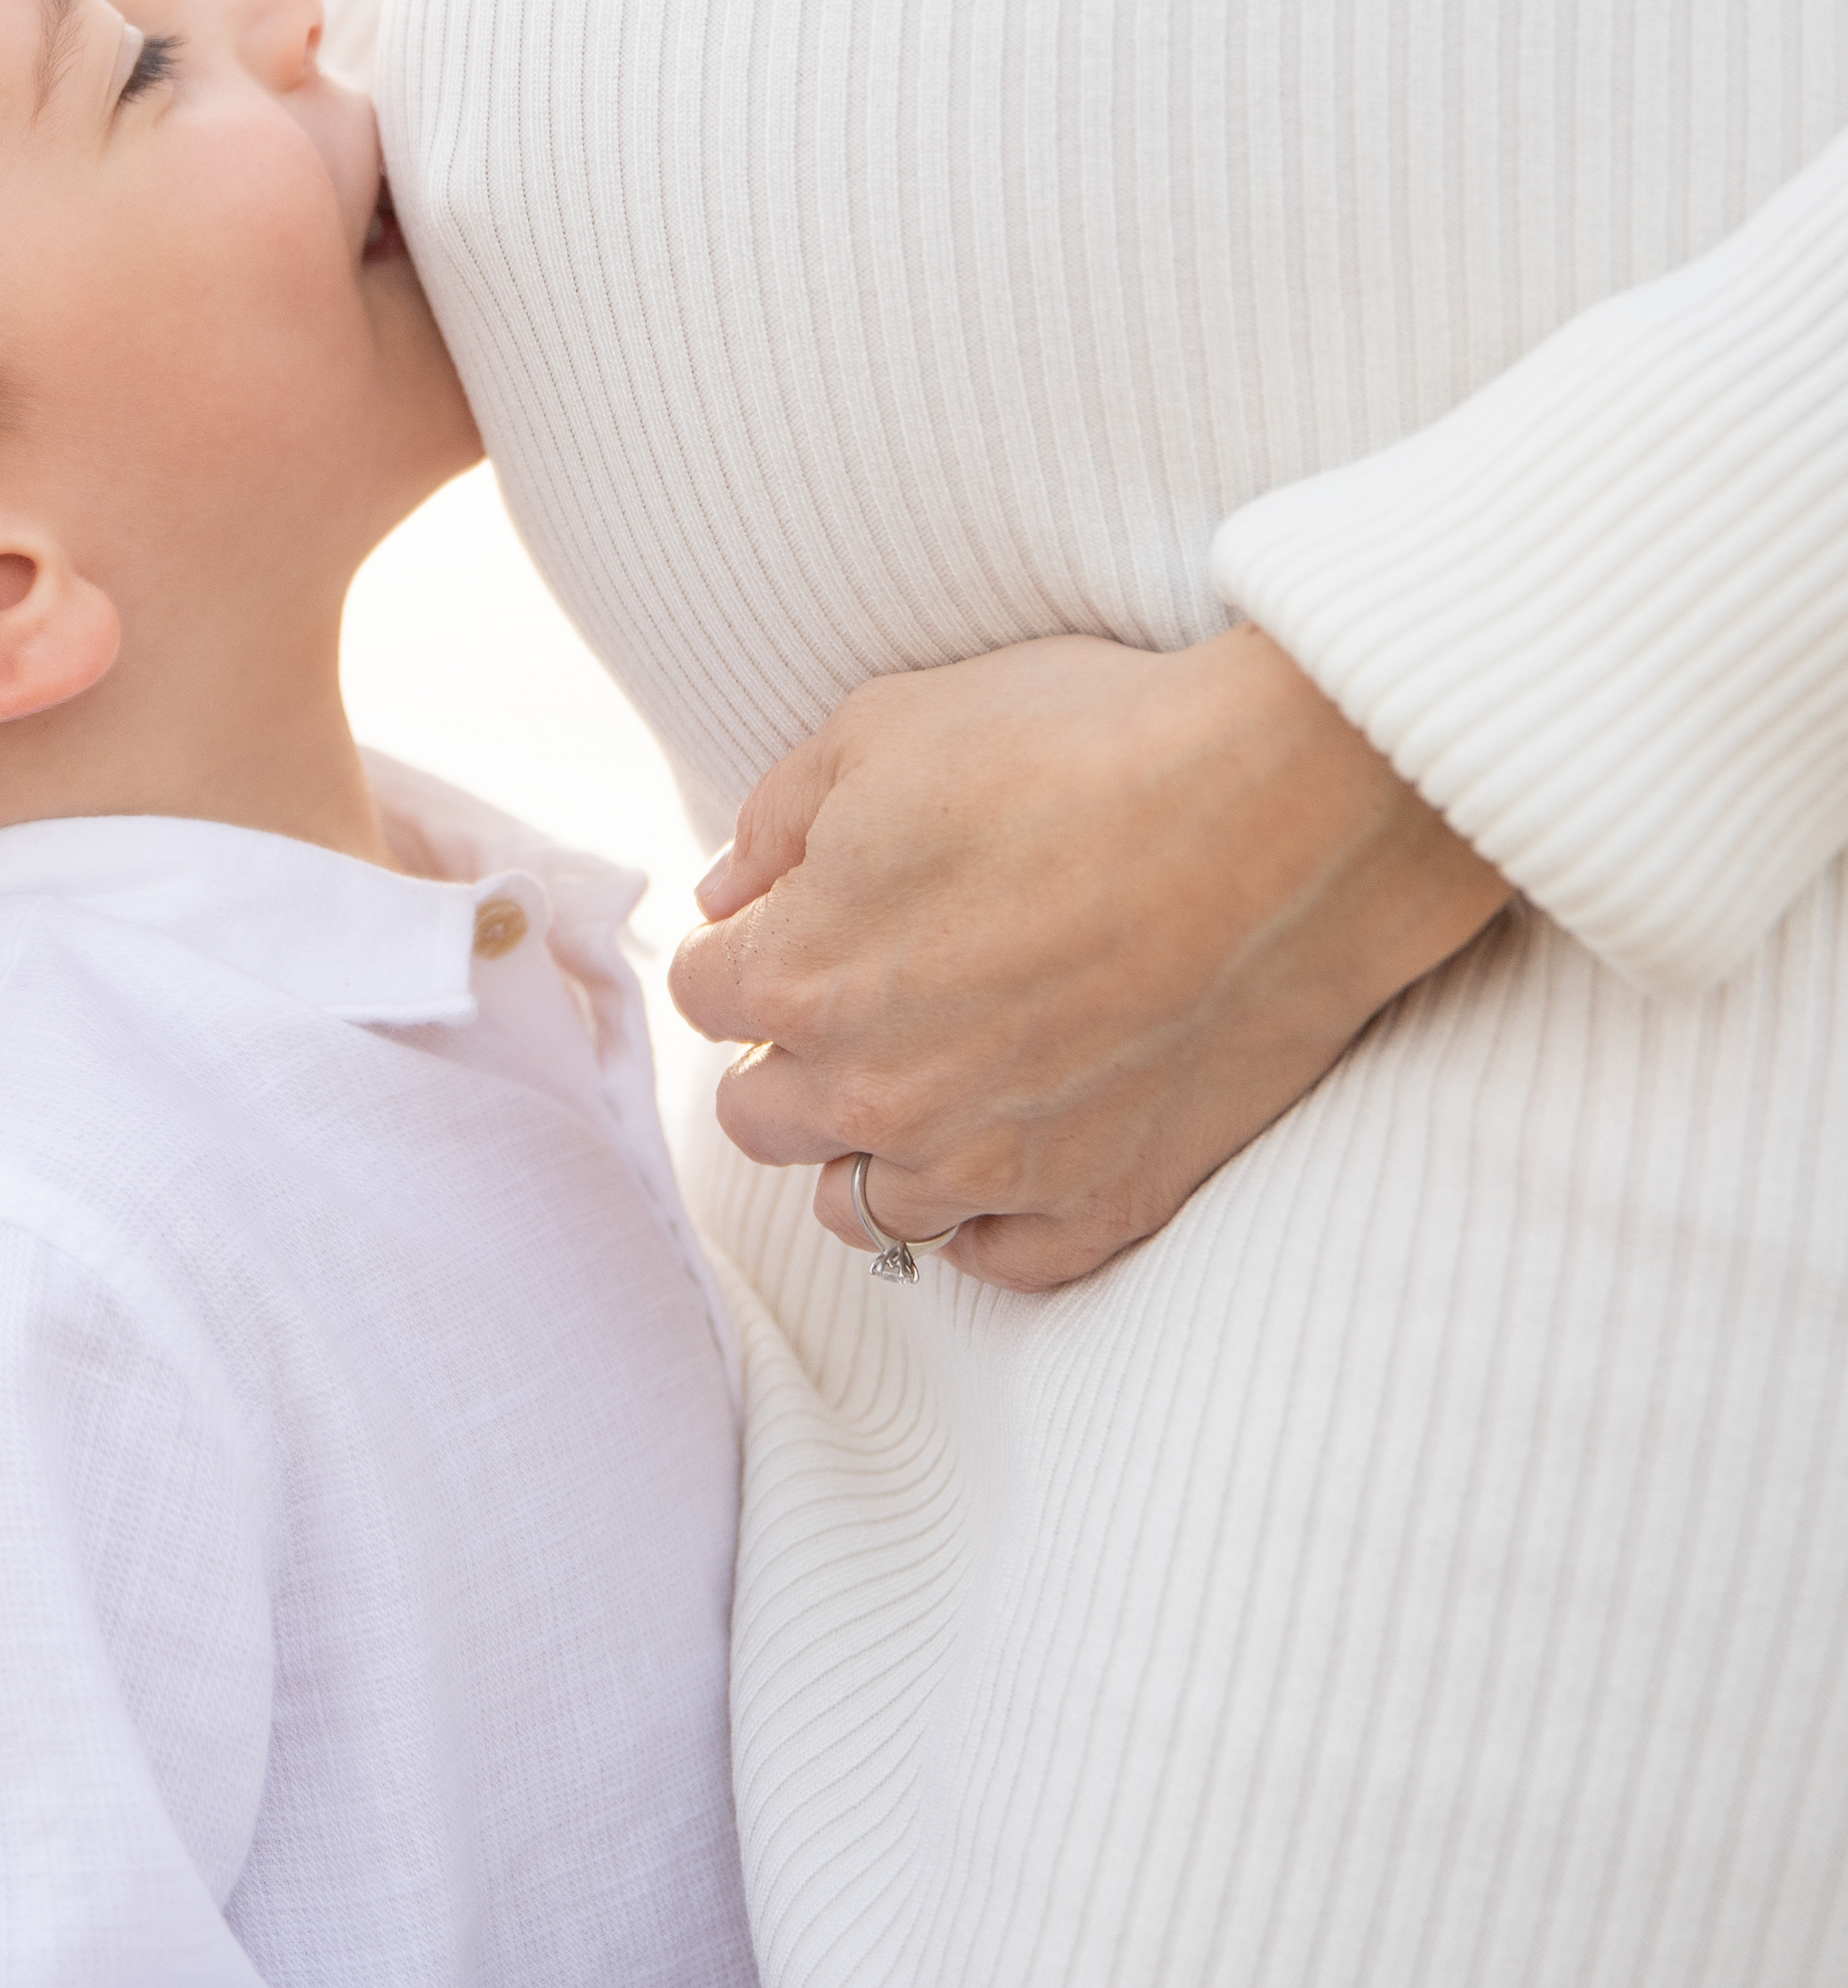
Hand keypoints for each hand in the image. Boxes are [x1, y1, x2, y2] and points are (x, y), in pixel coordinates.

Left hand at [667, 628, 1511, 1288]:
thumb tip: (729, 891)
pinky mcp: (1101, 1202)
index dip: (745, 952)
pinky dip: (988, 1221)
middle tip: (860, 1001)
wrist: (1282, 807)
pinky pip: (1001, 1263)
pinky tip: (1006, 1159)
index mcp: (801, 977)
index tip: (794, 925)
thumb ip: (776, 819)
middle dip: (789, 1059)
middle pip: (761, 1119)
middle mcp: (875, 1094)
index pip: (704, 998)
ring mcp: (988, 1165)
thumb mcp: (887, 724)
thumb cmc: (1081, 743)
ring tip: (926, 1088)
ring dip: (872, 1152)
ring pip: (863, 1212)